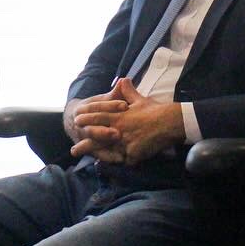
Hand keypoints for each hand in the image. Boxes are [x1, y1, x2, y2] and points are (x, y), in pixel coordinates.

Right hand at [63, 89, 127, 158]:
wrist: (73, 119)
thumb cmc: (96, 109)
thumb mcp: (103, 100)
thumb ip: (114, 94)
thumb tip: (124, 80)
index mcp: (83, 108)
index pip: (97, 106)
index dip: (111, 105)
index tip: (125, 105)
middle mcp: (80, 123)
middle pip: (91, 127)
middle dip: (104, 130)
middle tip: (118, 133)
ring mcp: (82, 137)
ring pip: (92, 142)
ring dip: (104, 146)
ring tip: (118, 150)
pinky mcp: (87, 148)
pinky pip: (97, 154)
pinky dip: (107, 157)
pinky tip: (119, 160)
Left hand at [70, 78, 184, 164]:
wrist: (170, 123)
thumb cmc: (155, 110)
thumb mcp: (140, 99)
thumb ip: (128, 92)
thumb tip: (123, 79)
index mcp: (119, 115)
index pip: (99, 116)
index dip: (87, 117)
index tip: (76, 118)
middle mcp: (118, 129)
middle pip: (97, 135)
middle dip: (84, 139)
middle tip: (73, 143)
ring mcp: (124, 142)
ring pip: (105, 149)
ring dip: (93, 153)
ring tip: (80, 155)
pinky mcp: (133, 154)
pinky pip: (123, 160)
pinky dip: (116, 162)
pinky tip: (106, 165)